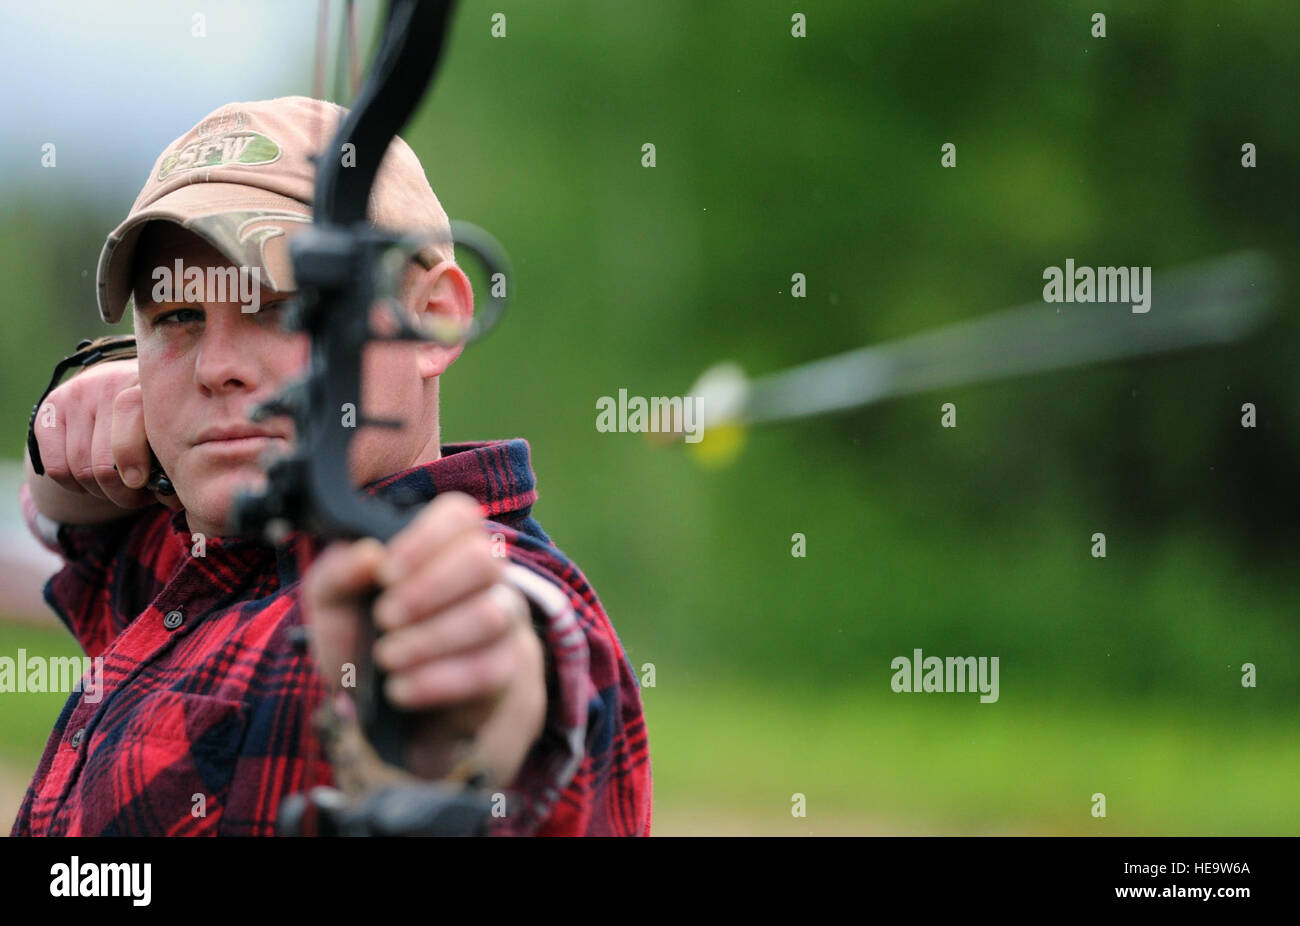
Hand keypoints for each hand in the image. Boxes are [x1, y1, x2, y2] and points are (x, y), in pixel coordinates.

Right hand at [28, 358, 178, 512]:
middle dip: (123, 491)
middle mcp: (109, 383)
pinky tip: (93, 480)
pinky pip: (58, 469)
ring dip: (102, 491)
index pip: (129, 415)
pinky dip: (76, 486)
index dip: (133, 458)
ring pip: (81, 469)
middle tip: (137, 496)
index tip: (140, 483)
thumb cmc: (155, 420)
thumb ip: (172, 456)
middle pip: (103, 462)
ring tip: (121, 487)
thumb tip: (171, 497)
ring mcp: (77, 394)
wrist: (120, 388)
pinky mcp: (50, 410)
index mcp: (147, 384)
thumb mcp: (170, 428)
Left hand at [302, 491, 546, 787]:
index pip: (460, 515)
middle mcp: (485, 577)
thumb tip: (369, 555)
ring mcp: (504, 621)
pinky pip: (490, 668)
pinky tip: (401, 690)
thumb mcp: (332, 607)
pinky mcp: (508, 670)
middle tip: (385, 617)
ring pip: (491, 614)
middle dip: (428, 589)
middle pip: (484, 559)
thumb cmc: (361, 641)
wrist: (378, 712)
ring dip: (430, 638)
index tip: (384, 574)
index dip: (423, 539)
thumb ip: (338, 574)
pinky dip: (438, 680)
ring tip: (388, 657)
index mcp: (444, 547)